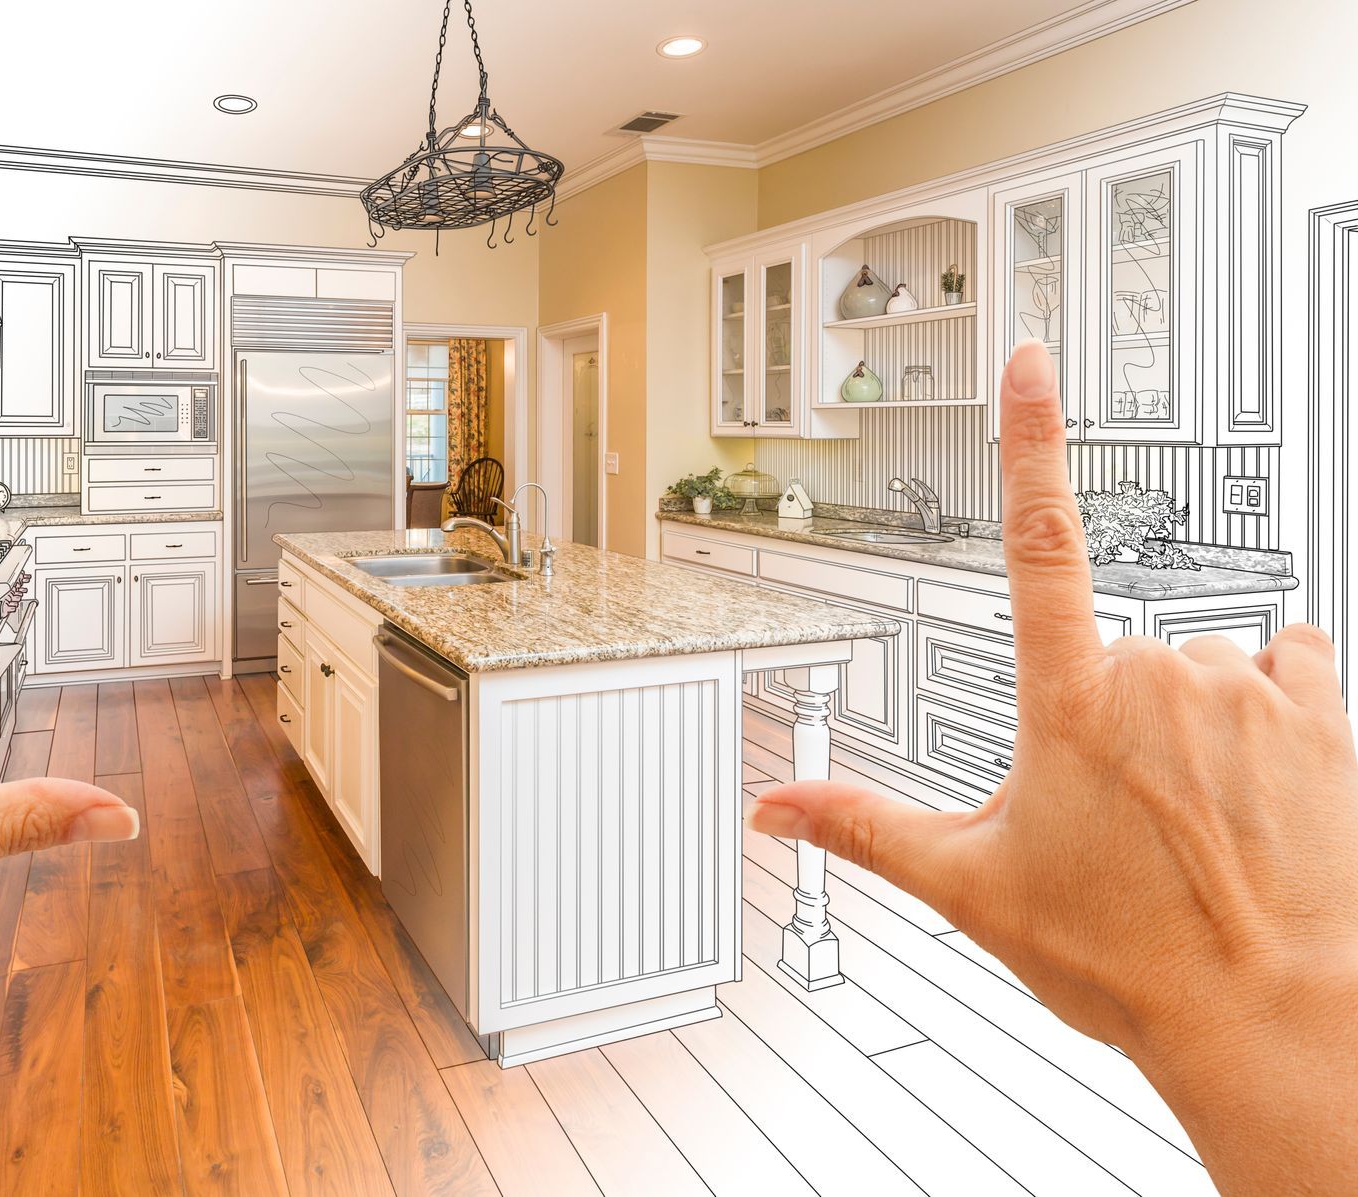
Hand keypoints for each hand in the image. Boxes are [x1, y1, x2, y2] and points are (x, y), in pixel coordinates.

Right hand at [749, 341, 1357, 1194]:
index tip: (1031, 360)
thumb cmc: (1130, 960)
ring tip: (1193, 812)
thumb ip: (863, 828)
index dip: (1028, 438)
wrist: (1273, 1017)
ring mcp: (1247, 691)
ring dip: (1193, 715)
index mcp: (1067, 702)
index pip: (1036, 538)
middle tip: (1118, 813)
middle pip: (1120, 649)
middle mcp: (1161, 676)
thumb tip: (774, 810)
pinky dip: (1272, 698)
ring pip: (1204, 661)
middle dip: (1114, 712)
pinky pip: (1292, 658)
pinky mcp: (1323, 716)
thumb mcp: (973, 889)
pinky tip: (1261, 770)